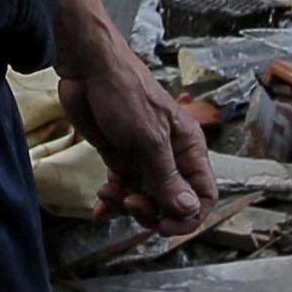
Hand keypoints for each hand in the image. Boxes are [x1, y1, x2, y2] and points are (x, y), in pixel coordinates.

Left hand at [62, 25, 218, 242]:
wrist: (88, 68)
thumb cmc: (124, 91)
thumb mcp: (149, 137)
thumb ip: (167, 176)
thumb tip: (189, 210)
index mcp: (189, 148)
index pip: (204, 194)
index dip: (189, 215)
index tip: (164, 223)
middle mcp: (170, 156)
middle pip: (173, 202)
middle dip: (152, 211)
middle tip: (131, 204)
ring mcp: (144, 158)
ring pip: (146, 199)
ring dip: (127, 206)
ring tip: (110, 194)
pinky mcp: (119, 157)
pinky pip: (122, 190)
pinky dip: (112, 202)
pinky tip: (101, 207)